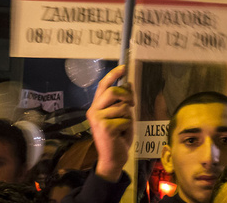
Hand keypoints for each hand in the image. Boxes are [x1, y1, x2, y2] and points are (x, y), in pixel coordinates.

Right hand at [88, 65, 134, 181]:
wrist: (112, 159)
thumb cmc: (118, 137)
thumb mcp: (122, 116)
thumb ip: (122, 101)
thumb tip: (128, 84)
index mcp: (97, 106)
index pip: (103, 86)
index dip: (113, 75)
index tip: (124, 67)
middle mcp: (94, 111)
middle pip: (113, 92)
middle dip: (127, 95)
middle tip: (133, 104)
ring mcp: (98, 119)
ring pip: (123, 107)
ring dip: (129, 117)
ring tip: (123, 127)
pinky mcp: (105, 127)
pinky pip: (125, 119)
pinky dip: (128, 127)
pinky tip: (121, 135)